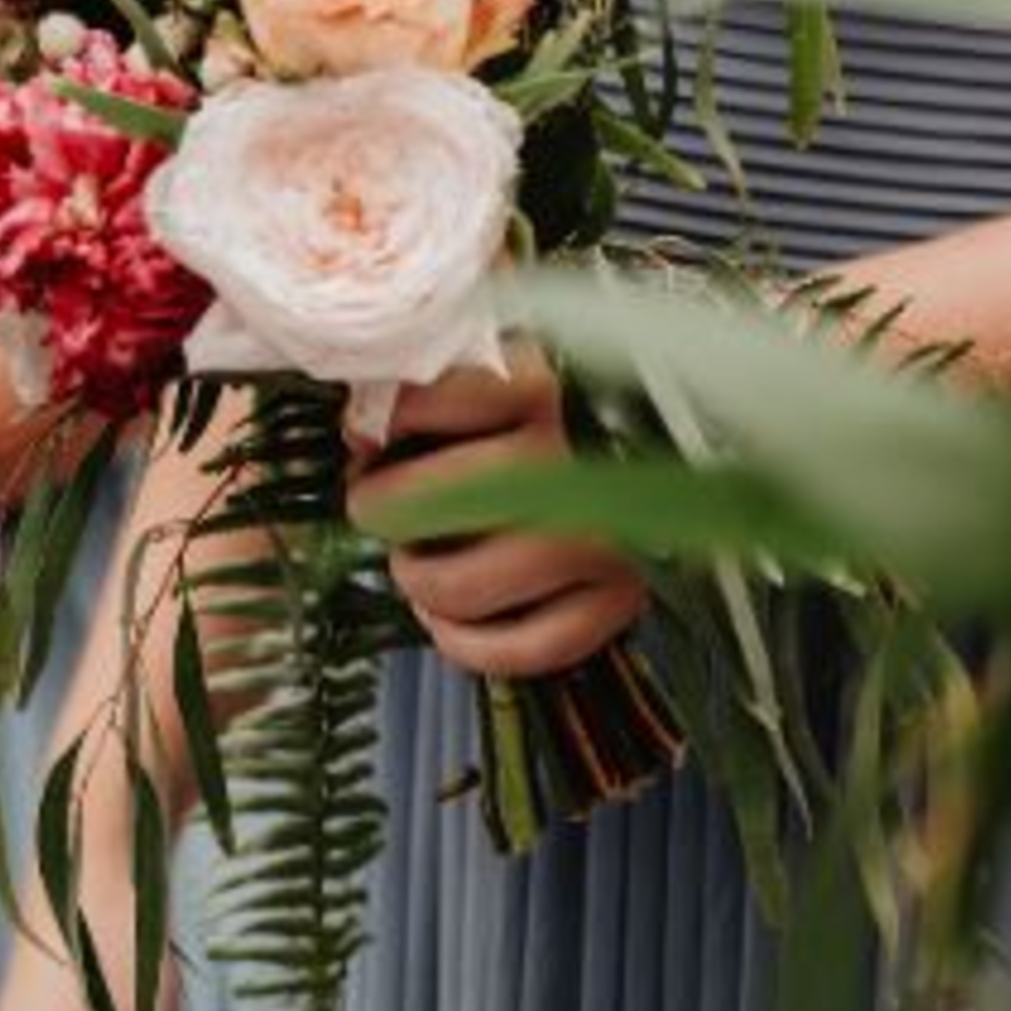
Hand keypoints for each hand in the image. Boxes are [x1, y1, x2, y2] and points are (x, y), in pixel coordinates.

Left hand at [348, 353, 645, 678]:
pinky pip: (523, 648)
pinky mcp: (619, 596)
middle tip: (378, 510)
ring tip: (413, 565)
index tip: (366, 441)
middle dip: (387, 512)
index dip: (381, 427)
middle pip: (437, 502)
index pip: (428, 402)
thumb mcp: (492, 361)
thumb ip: (426, 381)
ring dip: (419, 582)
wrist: (648, 442)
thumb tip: (362, 429)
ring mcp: (602, 534)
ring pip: (466, 587)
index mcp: (539, 383)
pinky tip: (445, 620)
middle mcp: (575, 458)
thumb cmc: (551, 405)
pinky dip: (467, 644)